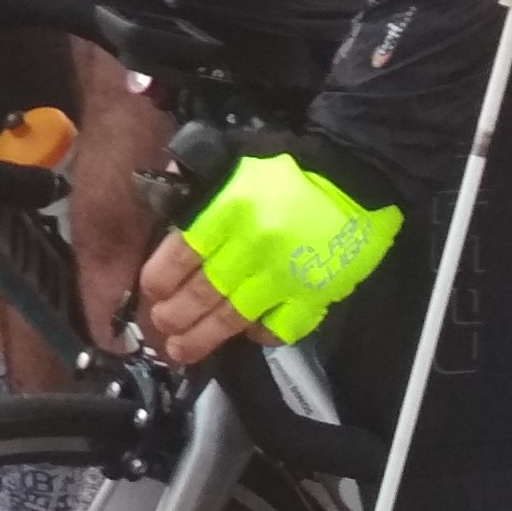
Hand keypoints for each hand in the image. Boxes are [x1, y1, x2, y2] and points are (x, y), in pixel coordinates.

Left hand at [140, 153, 402, 360]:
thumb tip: (163, 201)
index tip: (152, 291)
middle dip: (177, 313)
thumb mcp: (238, 161)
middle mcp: (256, 244)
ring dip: (203, 336)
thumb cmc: (292, 168)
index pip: (184, 250)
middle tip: (162, 324)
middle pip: (205, 290)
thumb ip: (201, 186)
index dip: (162, 276)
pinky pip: (279, 327)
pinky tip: (243, 336)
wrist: (359, 176)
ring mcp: (287, 275)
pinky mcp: (316, 295)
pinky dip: (258, 335)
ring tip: (181, 349)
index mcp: (232, 207)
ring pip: (234, 316)